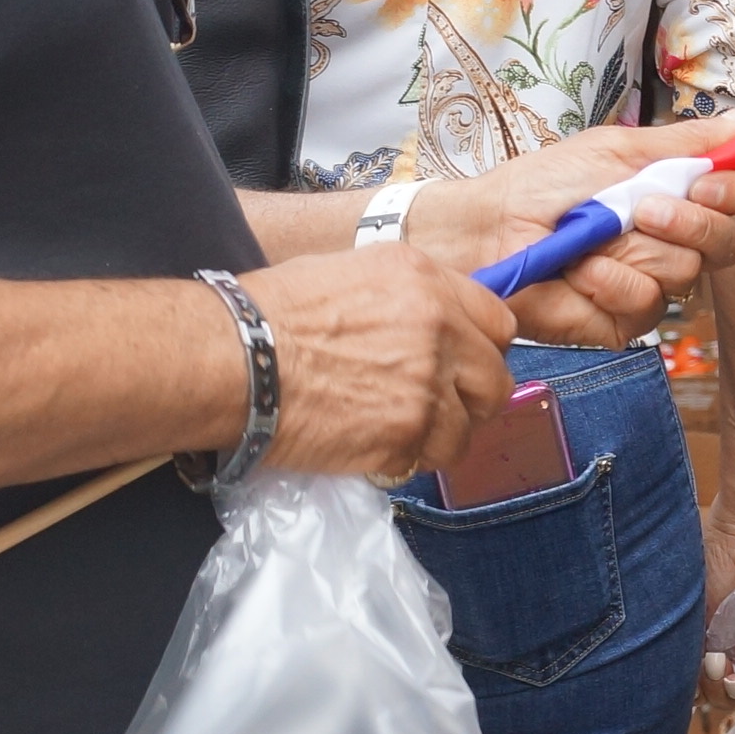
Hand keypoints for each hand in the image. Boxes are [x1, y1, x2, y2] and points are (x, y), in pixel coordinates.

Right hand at [238, 251, 516, 478]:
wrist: (235, 359)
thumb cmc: (273, 313)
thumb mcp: (355, 274)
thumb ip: (412, 297)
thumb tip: (439, 323)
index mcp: (428, 282)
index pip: (499, 324)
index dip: (481, 350)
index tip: (462, 366)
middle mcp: (441, 330)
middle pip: (495, 381)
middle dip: (470, 399)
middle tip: (435, 406)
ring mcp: (428, 386)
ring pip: (467, 429)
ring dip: (438, 436)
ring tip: (396, 430)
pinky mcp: (407, 434)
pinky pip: (429, 459)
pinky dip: (406, 460)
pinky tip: (372, 446)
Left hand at [401, 124, 734, 343]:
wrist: (492, 228)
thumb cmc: (544, 185)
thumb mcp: (618, 149)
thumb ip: (686, 141)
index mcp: (675, 197)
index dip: (730, 191)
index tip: (704, 180)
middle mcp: (671, 243)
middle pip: (726, 243)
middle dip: (689, 222)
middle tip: (643, 209)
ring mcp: (651, 283)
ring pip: (684, 272)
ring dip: (633, 249)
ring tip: (591, 238)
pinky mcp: (625, 321)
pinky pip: (645, 302)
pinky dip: (609, 281)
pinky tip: (579, 270)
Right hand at [703, 515, 734, 684]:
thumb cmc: (709, 562)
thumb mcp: (692, 616)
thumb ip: (695, 653)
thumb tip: (697, 689)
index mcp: (708, 644)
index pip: (703, 687)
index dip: (695, 691)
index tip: (683, 680)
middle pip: (727, 695)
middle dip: (714, 690)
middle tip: (710, 668)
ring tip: (722, 660)